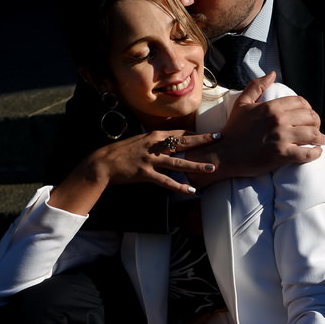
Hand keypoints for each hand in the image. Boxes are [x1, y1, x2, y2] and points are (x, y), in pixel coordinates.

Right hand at [49, 130, 218, 214]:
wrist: (103, 162)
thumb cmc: (122, 153)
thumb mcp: (141, 141)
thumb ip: (156, 141)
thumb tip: (170, 142)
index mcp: (154, 136)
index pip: (180, 133)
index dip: (197, 134)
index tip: (211, 133)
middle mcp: (155, 145)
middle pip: (184, 143)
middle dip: (203, 141)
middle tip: (220, 138)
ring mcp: (151, 159)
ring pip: (179, 163)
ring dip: (196, 166)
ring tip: (212, 168)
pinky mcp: (145, 173)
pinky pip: (165, 181)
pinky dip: (179, 186)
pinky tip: (191, 190)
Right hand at [186, 72, 324, 185]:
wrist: (224, 154)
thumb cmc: (233, 129)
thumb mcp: (242, 103)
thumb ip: (256, 86)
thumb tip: (272, 73)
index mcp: (271, 107)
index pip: (301, 102)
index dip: (308, 108)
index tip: (308, 115)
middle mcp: (279, 120)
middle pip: (310, 117)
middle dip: (316, 123)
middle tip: (315, 128)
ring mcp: (282, 138)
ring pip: (313, 134)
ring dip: (320, 138)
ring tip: (320, 141)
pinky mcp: (282, 155)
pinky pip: (307, 153)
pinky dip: (315, 153)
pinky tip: (316, 152)